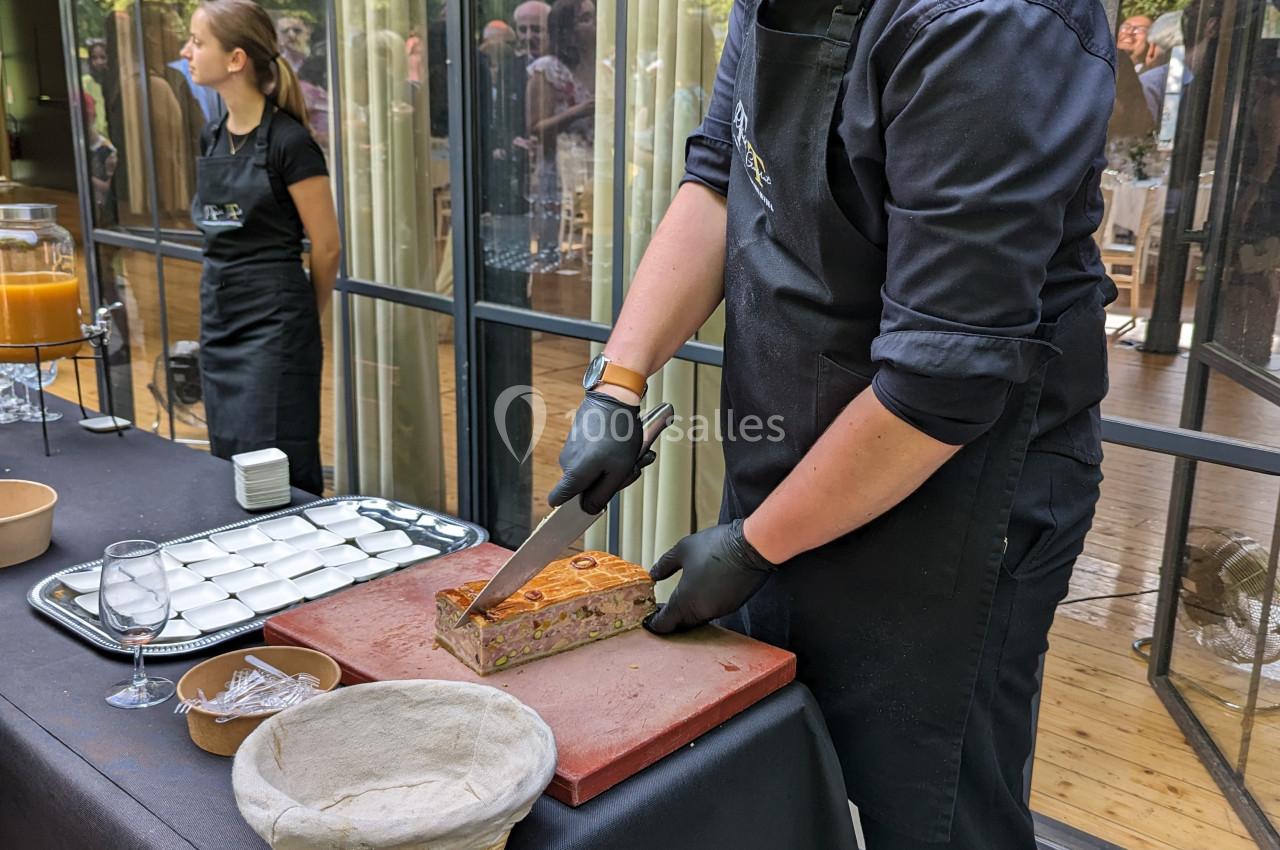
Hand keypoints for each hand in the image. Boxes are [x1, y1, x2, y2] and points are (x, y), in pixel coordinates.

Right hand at [548, 391, 654, 514]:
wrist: (615, 398)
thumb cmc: (618, 435)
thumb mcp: (617, 472)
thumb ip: (600, 496)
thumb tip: (587, 510)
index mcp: (573, 474)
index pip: (557, 500)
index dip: (573, 506)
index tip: (592, 501)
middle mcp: (566, 462)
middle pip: (583, 486)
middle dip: (606, 483)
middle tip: (627, 469)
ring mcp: (570, 448)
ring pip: (590, 470)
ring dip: (611, 467)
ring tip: (628, 453)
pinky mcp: (577, 437)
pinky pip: (591, 455)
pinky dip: (607, 453)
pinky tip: (621, 443)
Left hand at [644, 519, 776, 633]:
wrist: (751, 548)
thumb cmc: (714, 546)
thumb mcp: (682, 550)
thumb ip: (664, 566)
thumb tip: (652, 575)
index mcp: (686, 601)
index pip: (665, 624)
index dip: (654, 623)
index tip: (648, 619)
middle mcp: (702, 612)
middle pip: (681, 625)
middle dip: (670, 618)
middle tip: (661, 608)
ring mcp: (719, 610)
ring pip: (697, 619)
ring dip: (687, 613)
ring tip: (679, 599)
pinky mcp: (732, 605)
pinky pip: (712, 611)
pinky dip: (703, 607)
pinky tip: (700, 593)